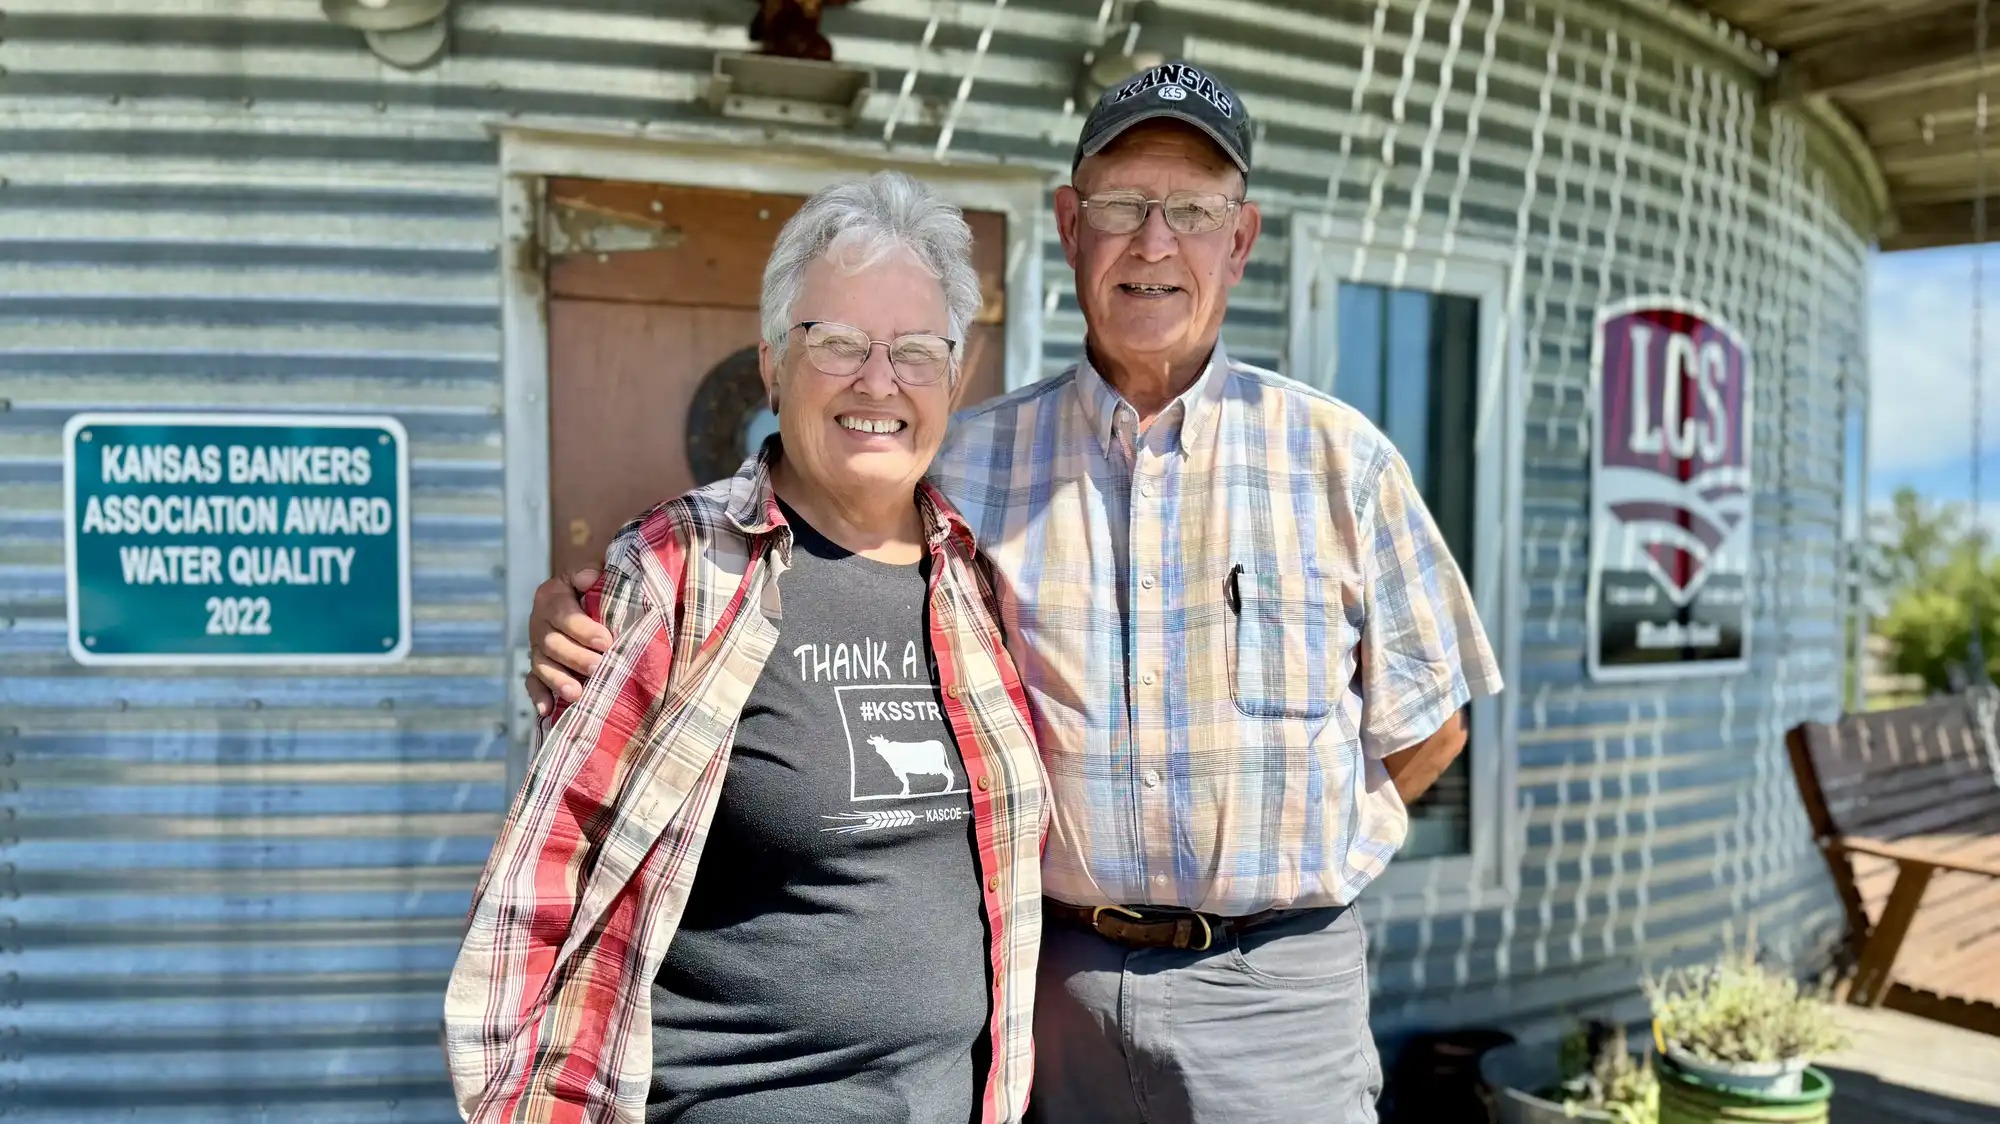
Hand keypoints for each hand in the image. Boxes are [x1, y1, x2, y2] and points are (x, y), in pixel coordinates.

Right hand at [526, 568, 611, 716]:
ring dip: (558, 680)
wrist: (584, 592)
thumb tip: (590, 578)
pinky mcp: (539, 666)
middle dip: (576, 657)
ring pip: (541, 665)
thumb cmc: (595, 584)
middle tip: (599, 667)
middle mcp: (538, 622)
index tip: (606, 641)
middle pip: (551, 643)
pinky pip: (532, 682)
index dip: (582, 628)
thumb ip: (591, 571)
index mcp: (550, 596)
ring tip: (577, 693)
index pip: (562, 614)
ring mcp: (536, 646)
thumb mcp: (592, 571)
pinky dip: (538, 696)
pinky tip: (546, 710)